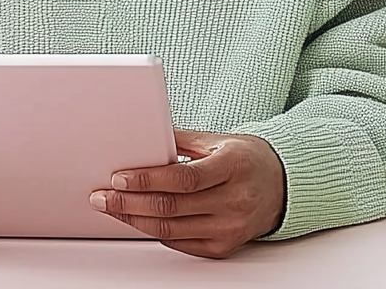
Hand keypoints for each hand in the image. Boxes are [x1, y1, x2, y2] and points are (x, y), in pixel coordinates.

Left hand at [90, 129, 285, 258]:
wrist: (282, 186)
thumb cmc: (247, 159)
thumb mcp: (218, 140)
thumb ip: (179, 140)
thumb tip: (141, 138)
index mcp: (233, 167)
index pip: (183, 179)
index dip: (147, 180)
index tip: (119, 177)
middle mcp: (234, 201)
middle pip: (171, 207)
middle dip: (129, 202)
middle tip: (102, 196)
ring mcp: (230, 228)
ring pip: (171, 230)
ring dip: (134, 219)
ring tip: (111, 208)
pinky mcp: (224, 247)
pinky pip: (180, 243)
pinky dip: (154, 232)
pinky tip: (137, 219)